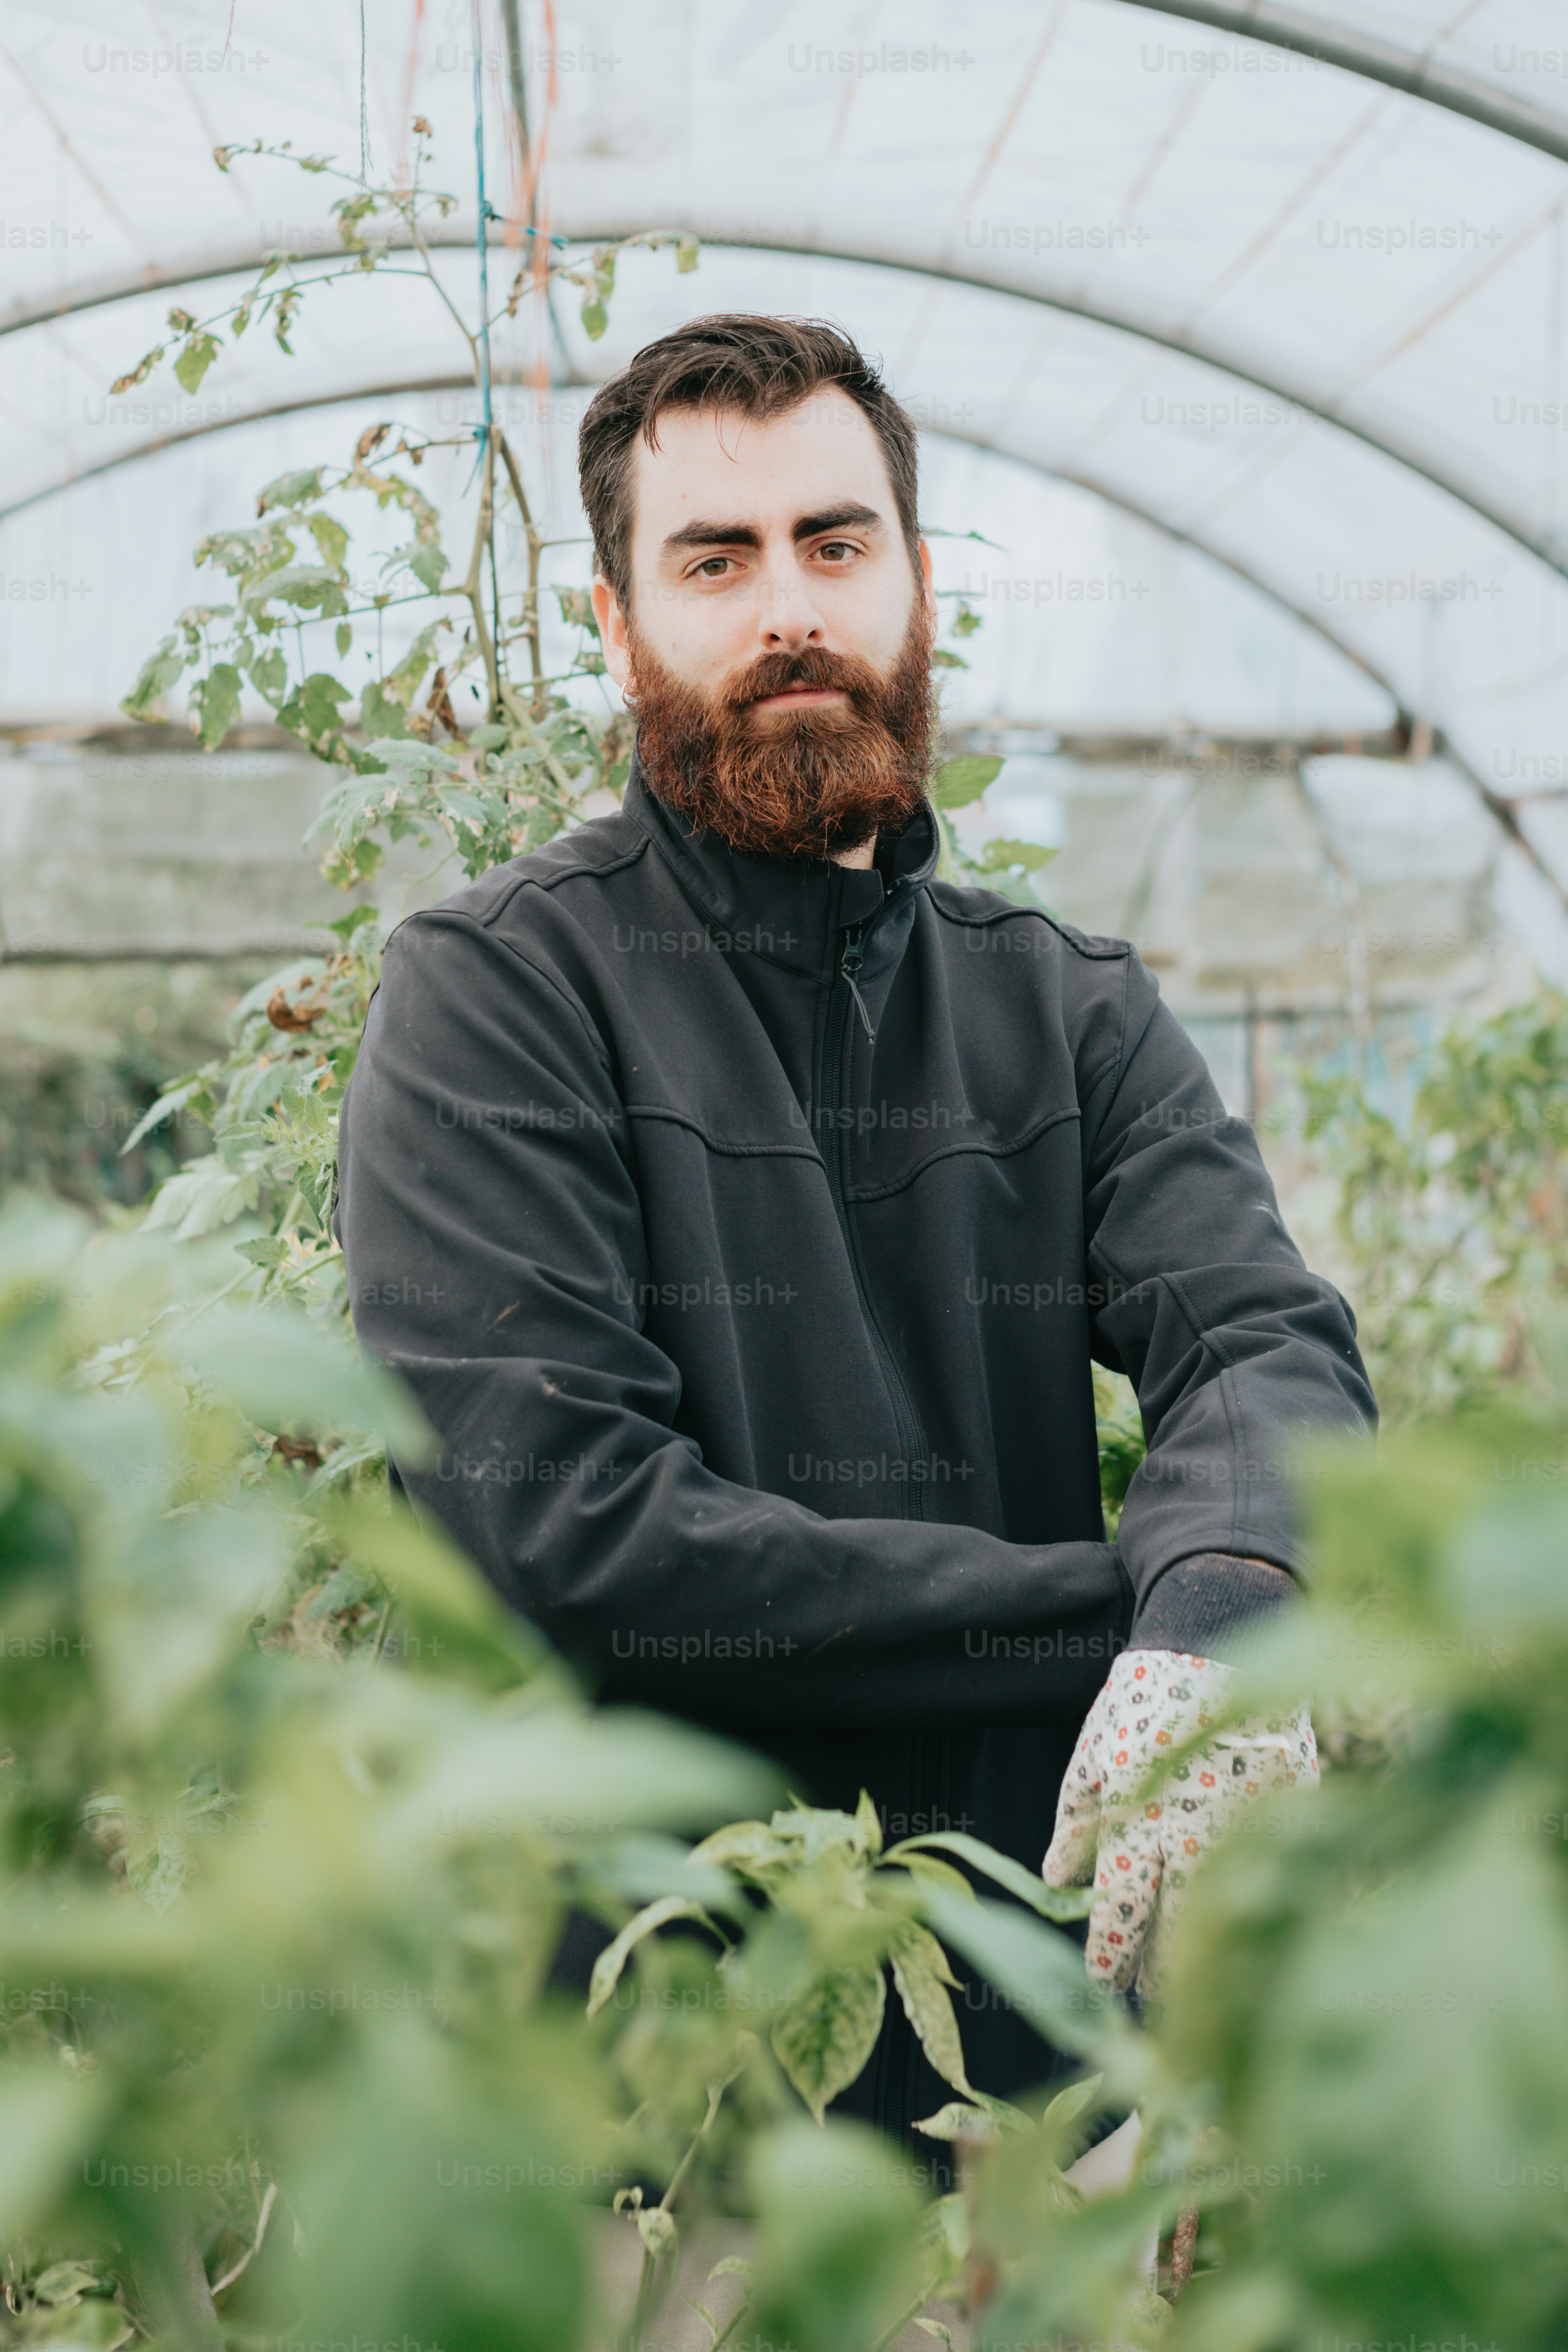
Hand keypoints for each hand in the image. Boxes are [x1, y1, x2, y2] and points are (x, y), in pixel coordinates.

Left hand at [1042, 1648, 1317, 1995]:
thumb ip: (1076, 1819)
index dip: (1108, 1956)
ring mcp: (1248, 1825)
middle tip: (1144, 2000)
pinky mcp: (1292, 1811)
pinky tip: (1245, 1926)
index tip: (1101, 1983)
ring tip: (1185, 1983)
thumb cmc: (1146, 1693)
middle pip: (1175, 1931)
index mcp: (1138, 1818)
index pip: (1119, 1912)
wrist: (1220, 1636)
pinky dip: (1256, 1904)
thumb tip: (1054, 1882)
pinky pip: (1276, 1874)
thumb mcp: (1094, 1749)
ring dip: (1204, 1955)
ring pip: (1226, 1915)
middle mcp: (1193, 1833)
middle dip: (1158, 1974)